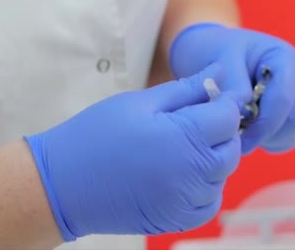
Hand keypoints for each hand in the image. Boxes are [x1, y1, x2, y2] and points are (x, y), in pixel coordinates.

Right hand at [25, 65, 240, 240]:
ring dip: (214, 158)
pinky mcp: (176, 221)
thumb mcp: (140, 103)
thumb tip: (218, 72)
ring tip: (183, 146)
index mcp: (182, 139)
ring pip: (223, 176)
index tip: (209, 97)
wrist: (62, 183)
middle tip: (194, 120)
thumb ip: (185, 89)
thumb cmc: (97, 135)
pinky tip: (183, 174)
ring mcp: (185, 202)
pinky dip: (206, 188)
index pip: (229, 117)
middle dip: (221, 130)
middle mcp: (190, 175)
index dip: (223, 102)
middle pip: (231, 148)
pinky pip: (209, 203)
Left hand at [169, 23, 294, 154]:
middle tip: (235, 141)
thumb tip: (245, 111)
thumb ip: (233, 83)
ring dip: (265, 140)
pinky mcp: (290, 116)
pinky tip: (245, 133)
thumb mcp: (221, 59)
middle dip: (265, 134)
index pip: (283, 98)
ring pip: (292, 134)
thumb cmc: (217, 52)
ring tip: (237, 132)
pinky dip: (266, 142)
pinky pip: (285, 140)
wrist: (214, 53)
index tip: (236, 136)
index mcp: (285, 59)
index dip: (262, 122)